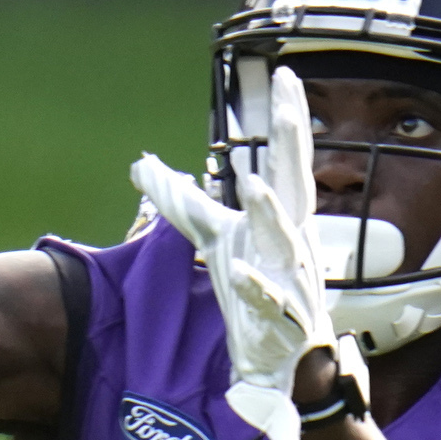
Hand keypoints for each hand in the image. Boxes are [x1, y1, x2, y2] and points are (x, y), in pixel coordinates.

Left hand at [128, 67, 368, 439]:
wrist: (279, 365)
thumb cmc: (253, 292)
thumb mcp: (214, 239)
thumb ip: (180, 201)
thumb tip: (143, 164)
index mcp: (281, 220)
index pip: (285, 161)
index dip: (289, 119)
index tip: (288, 74)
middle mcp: (294, 244)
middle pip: (297, 185)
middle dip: (295, 145)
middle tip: (291, 104)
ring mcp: (294, 282)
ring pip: (287, 242)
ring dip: (271, 214)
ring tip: (252, 186)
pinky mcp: (285, 324)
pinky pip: (271, 303)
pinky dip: (256, 289)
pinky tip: (237, 273)